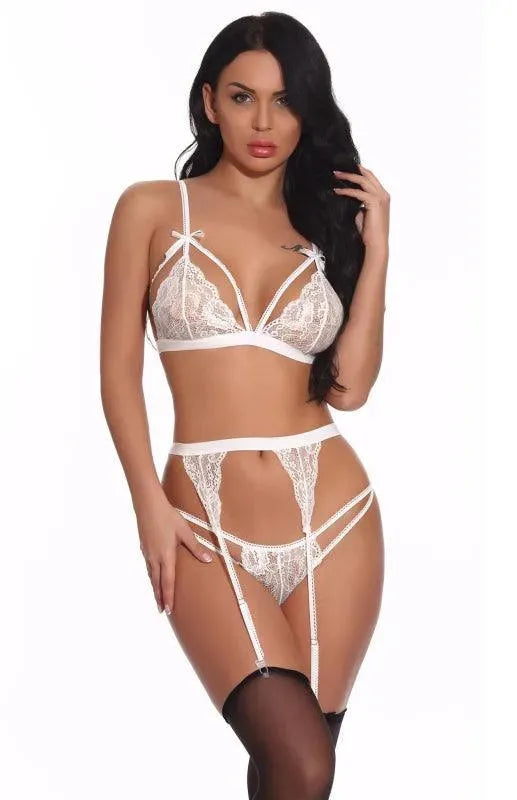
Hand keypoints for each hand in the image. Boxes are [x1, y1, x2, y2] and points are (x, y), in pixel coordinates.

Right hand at [136, 495, 212, 614]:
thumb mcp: (184, 531)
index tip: (168, 610)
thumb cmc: (168, 516)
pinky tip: (153, 576)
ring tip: (158, 598)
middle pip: (157, 582)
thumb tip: (208, 560)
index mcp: (166, 556)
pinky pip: (148, 566)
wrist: (148, 504)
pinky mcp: (144, 547)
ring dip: (154, 588)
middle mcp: (154, 557)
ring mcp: (147, 553)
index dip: (168, 597)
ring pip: (151, 575)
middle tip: (162, 611)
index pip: (168, 582)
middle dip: (160, 598)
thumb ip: (195, 547)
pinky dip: (151, 576)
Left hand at [333, 164, 389, 253]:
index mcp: (383, 196)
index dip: (359, 172)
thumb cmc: (369, 232)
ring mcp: (380, 197)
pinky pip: (358, 192)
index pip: (371, 178)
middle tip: (337, 170)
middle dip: (352, 170)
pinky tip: (337, 191)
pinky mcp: (374, 202)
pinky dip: (347, 190)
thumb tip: (346, 197)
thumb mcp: (362, 214)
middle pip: (367, 175)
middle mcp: (383, 194)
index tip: (345, 170)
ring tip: (336, 175)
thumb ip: (357, 204)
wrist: (376, 244)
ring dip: (348, 176)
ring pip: (363, 180)